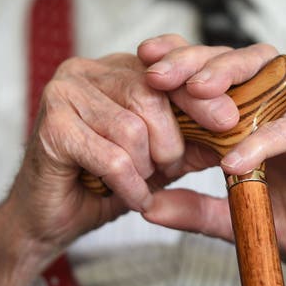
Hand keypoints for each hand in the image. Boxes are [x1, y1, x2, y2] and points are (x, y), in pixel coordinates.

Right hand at [0, 49, 245, 285]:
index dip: (201, 94)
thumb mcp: (159, 158)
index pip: (167, 66)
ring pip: (132, 128)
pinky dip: (129, 185)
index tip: (229, 121)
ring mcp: (63, 93)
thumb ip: (191, 139)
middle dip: (170, 142)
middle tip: (168, 170)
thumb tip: (234, 126)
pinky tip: (131, 198)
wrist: (51, 219)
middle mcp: (86, 70)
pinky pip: (112, 157)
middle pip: (151, 95)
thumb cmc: (104, 183)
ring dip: (146, 168)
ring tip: (140, 184)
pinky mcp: (51, 126)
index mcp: (114, 69)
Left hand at [138, 36, 285, 285]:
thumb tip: (147, 206)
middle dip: (195, 60)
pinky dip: (260, 142)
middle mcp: (276, 112)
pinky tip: (231, 161)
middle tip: (158, 72)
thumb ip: (195, 210)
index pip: (216, 75)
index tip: (143, 62)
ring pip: (268, 79)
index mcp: (252, 120)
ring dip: (228, 78)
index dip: (181, 61)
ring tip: (192, 93)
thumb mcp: (237, 218)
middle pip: (237, 62)